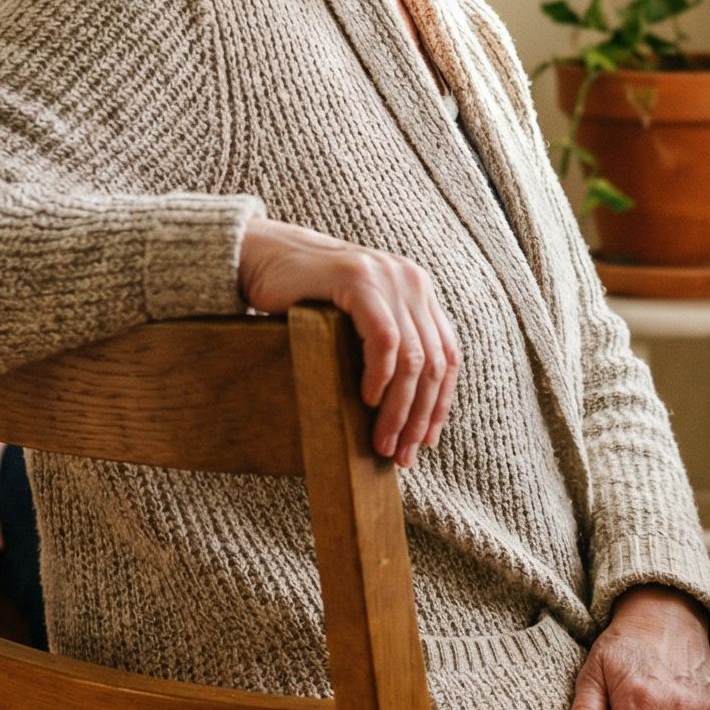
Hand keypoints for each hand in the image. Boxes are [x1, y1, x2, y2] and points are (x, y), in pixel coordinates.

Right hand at [237, 216, 459, 465]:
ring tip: (382, 441)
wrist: (262, 254)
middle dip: (420, 417)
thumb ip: (385, 345)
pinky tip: (367, 400)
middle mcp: (412, 281)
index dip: (439, 403)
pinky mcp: (359, 280)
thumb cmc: (303, 297)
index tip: (424, 441)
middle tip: (401, 455)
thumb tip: (404, 413)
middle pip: (435, 363)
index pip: (447, 356)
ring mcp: (388, 278)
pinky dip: (379, 376)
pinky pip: (384, 339)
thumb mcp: (356, 321)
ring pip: (412, 358)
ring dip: (399, 409)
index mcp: (418, 291)